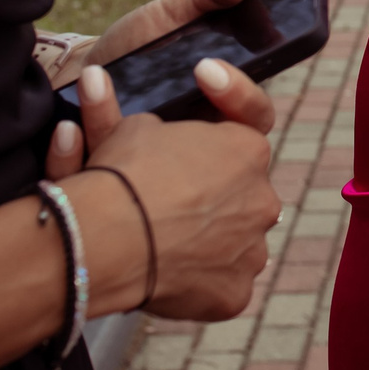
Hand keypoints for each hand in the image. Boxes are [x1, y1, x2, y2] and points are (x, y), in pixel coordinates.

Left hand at [44, 0, 272, 175]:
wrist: (76, 81)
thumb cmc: (137, 49)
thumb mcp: (170, 18)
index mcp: (222, 117)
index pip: (253, 121)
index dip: (240, 97)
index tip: (206, 67)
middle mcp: (195, 158)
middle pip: (207, 165)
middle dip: (175, 137)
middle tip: (148, 107)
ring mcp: (154, 185)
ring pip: (149, 183)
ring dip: (115, 136)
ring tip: (91, 93)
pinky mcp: (108, 198)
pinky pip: (99, 194)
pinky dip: (78, 160)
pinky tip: (67, 130)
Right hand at [52, 59, 280, 318]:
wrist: (110, 237)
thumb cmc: (122, 175)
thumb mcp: (132, 130)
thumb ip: (139, 123)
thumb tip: (105, 91)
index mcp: (248, 149)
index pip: (250, 117)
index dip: (228, 96)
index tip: (203, 76)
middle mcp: (263, 198)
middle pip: (237, 188)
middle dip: (207, 186)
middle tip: (162, 188)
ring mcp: (252, 250)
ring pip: (231, 238)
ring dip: (200, 234)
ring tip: (154, 234)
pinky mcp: (233, 293)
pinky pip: (215, 283)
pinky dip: (191, 278)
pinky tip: (159, 269)